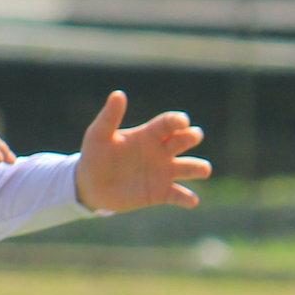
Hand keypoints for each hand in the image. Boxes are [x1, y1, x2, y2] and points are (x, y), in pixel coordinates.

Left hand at [74, 91, 210, 210]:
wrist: (90, 185)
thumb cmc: (95, 155)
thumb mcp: (99, 134)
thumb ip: (110, 116)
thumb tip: (118, 94)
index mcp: (149, 134)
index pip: (168, 123)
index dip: (177, 120)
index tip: (183, 121)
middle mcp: (161, 151)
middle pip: (184, 140)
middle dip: (191, 137)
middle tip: (193, 136)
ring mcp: (163, 172)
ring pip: (189, 168)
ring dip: (199, 168)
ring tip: (203, 170)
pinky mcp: (160, 193)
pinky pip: (179, 195)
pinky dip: (187, 199)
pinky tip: (191, 201)